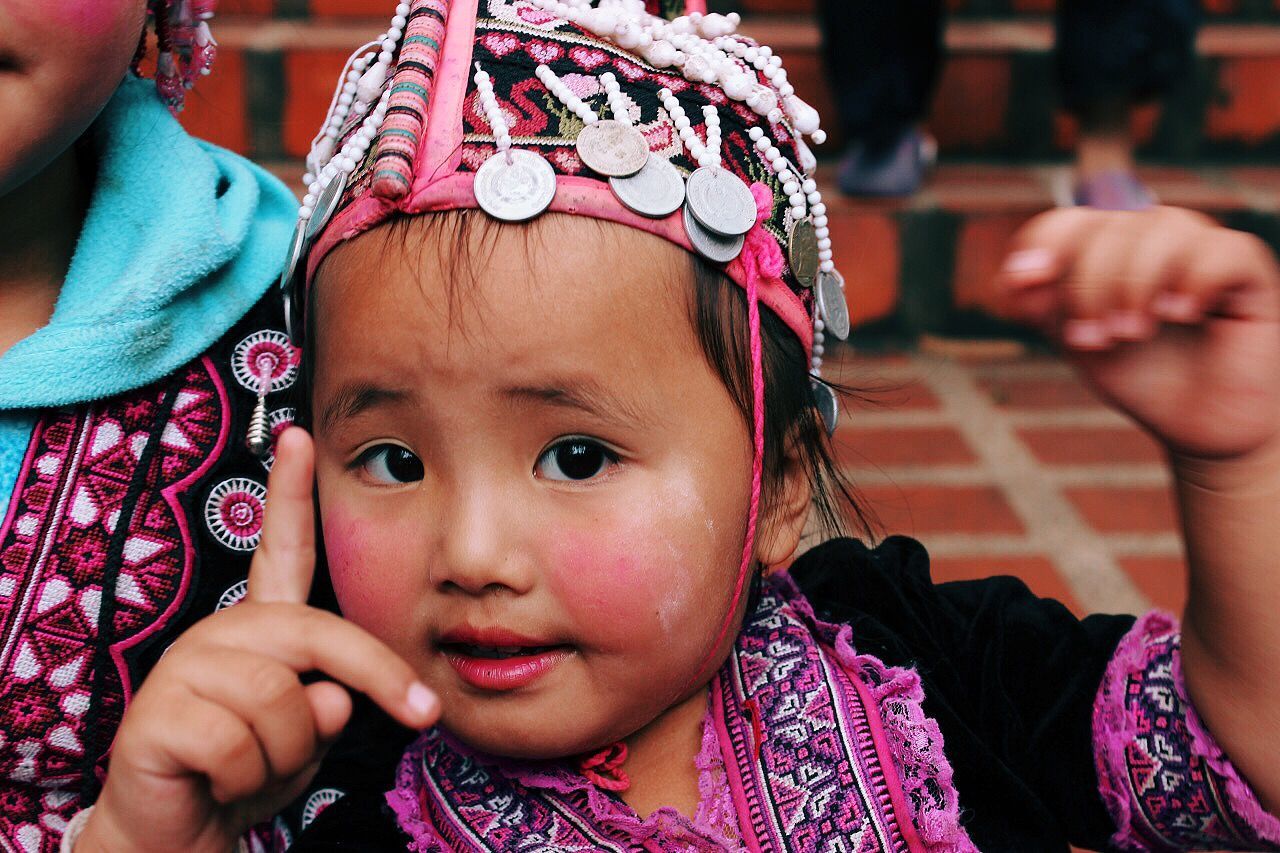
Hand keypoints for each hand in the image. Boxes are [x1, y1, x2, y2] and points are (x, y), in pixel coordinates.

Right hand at [78, 429, 438, 852]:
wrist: (182, 829)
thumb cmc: (254, 768)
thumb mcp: (315, 730)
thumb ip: (335, 697)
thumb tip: (330, 694)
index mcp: (264, 626)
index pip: (283, 551)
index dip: (290, 494)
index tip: (299, 434)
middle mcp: (224, 630)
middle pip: (318, 636)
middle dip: (374, 682)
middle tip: (417, 718)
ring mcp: (185, 667)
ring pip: (286, 705)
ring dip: (287, 755)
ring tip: (253, 763)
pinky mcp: (156, 714)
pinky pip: (240, 746)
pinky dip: (246, 781)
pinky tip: (217, 779)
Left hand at [999, 206, 1279, 461]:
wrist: (1199, 425)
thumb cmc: (1140, 377)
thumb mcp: (1079, 342)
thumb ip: (1043, 306)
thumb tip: (1014, 277)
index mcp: (1108, 246)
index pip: (1070, 221)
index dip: (1043, 243)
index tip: (1026, 282)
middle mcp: (1154, 234)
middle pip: (1109, 225)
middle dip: (1089, 284)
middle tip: (1094, 337)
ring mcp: (1202, 245)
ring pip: (1160, 229)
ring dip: (1134, 285)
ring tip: (1132, 334)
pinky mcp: (1247, 267)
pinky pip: (1218, 251)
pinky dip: (1192, 281)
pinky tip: (1182, 314)